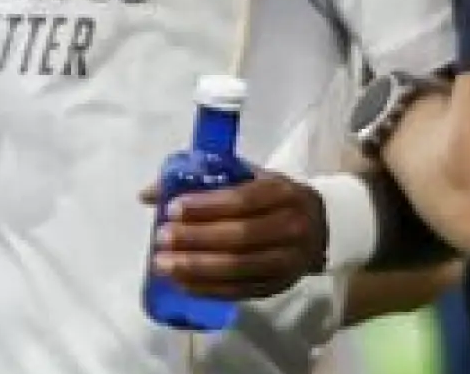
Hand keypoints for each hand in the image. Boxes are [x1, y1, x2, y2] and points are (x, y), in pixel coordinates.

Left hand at [140, 171, 327, 301]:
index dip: (205, 207)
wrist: (321, 227)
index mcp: (282, 192)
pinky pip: (240, 291)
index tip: (172, 209)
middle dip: (196, 239)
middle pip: (239, 237)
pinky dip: (208, 289)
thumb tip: (147, 194)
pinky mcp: (279, 286)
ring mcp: (287, 261)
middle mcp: (290, 227)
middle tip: (162, 239)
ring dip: (197, 268)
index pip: (242, 200)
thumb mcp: (248, 177)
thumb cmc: (272, 197)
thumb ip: (203, 181)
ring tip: (163, 264)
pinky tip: (182, 283)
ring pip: (239, 268)